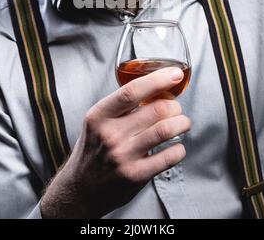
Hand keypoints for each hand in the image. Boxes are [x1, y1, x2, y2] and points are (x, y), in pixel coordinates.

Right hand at [41, 67, 190, 218]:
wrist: (80, 189)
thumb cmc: (94, 148)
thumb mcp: (97, 122)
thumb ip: (121, 106)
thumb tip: (157, 87)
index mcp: (99, 116)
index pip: (132, 91)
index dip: (158, 80)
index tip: (175, 74)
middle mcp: (110, 135)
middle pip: (156, 110)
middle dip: (174, 106)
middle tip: (176, 108)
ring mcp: (123, 156)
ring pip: (165, 130)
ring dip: (182, 123)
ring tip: (183, 123)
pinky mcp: (136, 176)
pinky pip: (169, 156)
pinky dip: (180, 149)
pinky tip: (176, 146)